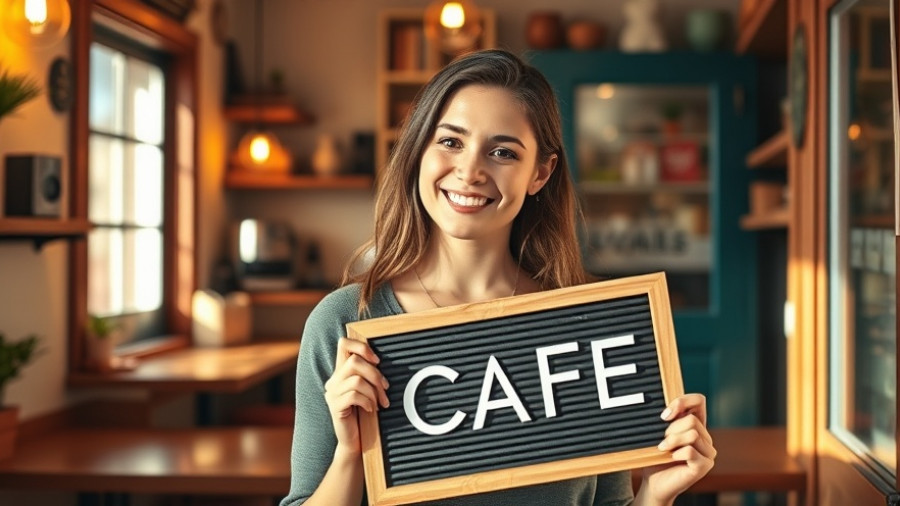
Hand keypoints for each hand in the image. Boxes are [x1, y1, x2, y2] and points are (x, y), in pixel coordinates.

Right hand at [323, 337, 389, 453]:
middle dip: (375, 374)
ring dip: (373, 392)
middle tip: (385, 389)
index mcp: (342, 372)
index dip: (361, 346)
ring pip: (356, 379)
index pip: (344, 344)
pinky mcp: (334, 406)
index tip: (377, 360)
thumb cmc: (366, 414)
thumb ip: (369, 374)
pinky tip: (370, 409)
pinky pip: (354, 395)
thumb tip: (379, 361)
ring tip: (379, 403)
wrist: (357, 441)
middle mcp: (334, 380)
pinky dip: (367, 401)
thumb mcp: (368, 389)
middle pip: (354, 361)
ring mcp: (332, 393)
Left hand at [638, 394, 715, 504]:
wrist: (653, 482)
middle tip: (662, 441)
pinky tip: (670, 458)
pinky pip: (690, 451)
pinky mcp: (704, 465)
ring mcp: (708, 452)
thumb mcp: (659, 434)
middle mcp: (705, 437)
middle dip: (671, 429)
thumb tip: (667, 410)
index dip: (682, 402)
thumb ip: (668, 419)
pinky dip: (676, 453)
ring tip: (663, 449)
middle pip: (692, 420)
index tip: (664, 415)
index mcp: (696, 425)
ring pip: (692, 434)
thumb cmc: (656, 457)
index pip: (698, 401)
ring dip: (672, 441)